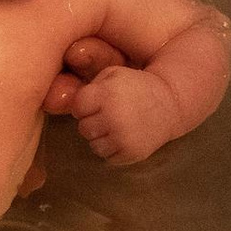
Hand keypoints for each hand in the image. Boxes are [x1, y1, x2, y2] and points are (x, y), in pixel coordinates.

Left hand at [48, 46, 177, 166]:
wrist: (170, 102)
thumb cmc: (135, 85)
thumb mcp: (111, 73)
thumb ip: (87, 83)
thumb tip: (60, 99)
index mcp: (105, 94)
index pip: (77, 108)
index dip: (85, 105)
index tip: (97, 102)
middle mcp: (112, 117)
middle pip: (84, 128)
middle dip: (92, 121)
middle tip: (109, 114)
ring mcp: (122, 138)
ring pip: (94, 145)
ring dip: (101, 137)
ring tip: (117, 125)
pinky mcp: (130, 153)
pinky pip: (108, 157)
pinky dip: (113, 149)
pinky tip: (124, 136)